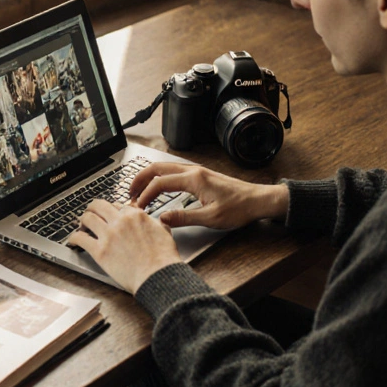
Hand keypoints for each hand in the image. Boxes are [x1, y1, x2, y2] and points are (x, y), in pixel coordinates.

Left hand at [68, 199, 180, 293]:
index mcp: (135, 215)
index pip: (117, 205)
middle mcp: (120, 221)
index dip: (112, 210)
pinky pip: (80, 238)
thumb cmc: (163, 258)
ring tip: (81, 225)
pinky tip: (73, 240)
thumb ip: (155, 222)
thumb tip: (154, 220)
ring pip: (87, 218)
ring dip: (82, 220)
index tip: (109, 215)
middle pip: (98, 205)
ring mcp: (109, 235)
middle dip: (92, 208)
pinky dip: (73, 237)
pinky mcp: (100, 251)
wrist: (158, 275)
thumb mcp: (164, 231)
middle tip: (90, 213)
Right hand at [130, 162, 288, 229]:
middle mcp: (193, 171)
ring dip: (149, 177)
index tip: (138, 208)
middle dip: (140, 179)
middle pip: (158, 168)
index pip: (160, 183)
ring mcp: (197, 171)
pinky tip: (158, 187)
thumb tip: (161, 219)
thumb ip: (183, 218)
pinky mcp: (200, 175)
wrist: (258, 200)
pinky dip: (160, 178)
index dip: (145, 195)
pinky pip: (173, 171)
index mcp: (194, 179)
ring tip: (139, 190)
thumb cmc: (239, 208)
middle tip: (129, 193)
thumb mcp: (211, 218)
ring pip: (165, 167)